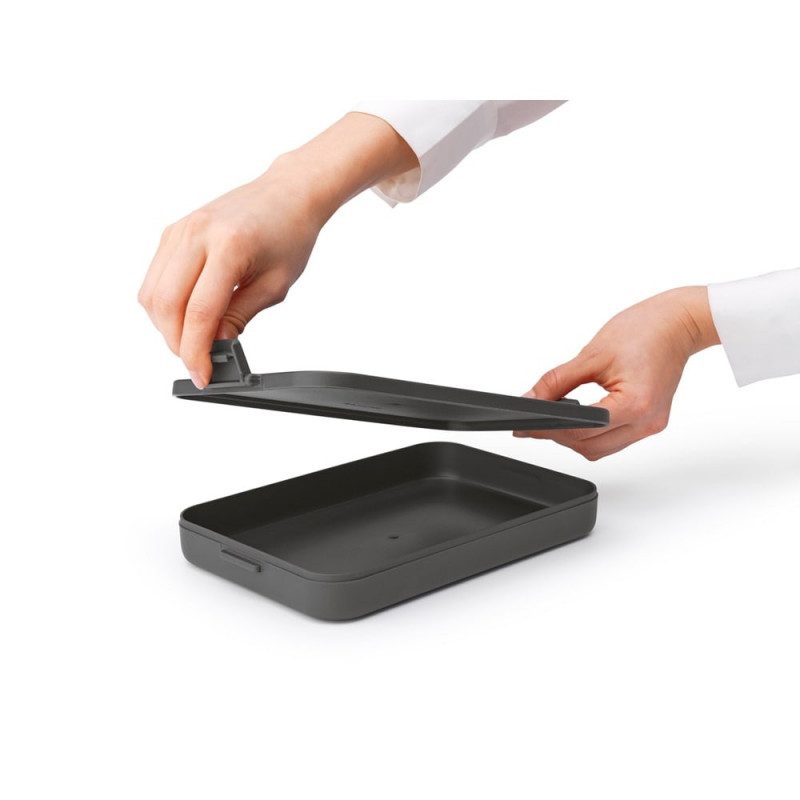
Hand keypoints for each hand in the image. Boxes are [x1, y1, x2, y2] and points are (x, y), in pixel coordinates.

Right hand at [138, 113, 416, 386]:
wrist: (287, 194)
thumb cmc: (289, 234)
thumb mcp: (275, 285)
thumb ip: (239, 316)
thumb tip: (212, 345)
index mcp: (230, 246)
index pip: (200, 312)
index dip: (196, 351)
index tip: (202, 375)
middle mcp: (197, 233)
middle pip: (166, 305)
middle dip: (178, 343)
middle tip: (198, 360)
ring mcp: (179, 229)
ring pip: (151, 293)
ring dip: (166, 326)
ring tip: (193, 339)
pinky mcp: (172, 231)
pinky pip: (154, 278)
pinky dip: (164, 305)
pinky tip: (186, 314)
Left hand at [514, 286, 719, 459]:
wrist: (677, 322)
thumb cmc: (644, 330)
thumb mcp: (591, 354)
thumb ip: (556, 381)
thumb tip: (531, 399)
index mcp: (636, 403)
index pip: (582, 430)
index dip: (548, 429)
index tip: (525, 425)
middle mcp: (647, 421)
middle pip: (590, 446)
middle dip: (558, 437)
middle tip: (533, 422)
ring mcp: (651, 425)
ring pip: (601, 449)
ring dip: (574, 438)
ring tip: (554, 419)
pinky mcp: (650, 422)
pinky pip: (613, 440)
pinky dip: (592, 434)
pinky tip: (578, 418)